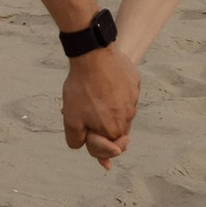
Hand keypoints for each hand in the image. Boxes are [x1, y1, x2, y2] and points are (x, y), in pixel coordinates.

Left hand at [62, 42, 139, 165]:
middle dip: (103, 127)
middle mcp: (128, 117)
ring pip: (121, 112)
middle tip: (88, 113)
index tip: (88, 135)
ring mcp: (133, 99)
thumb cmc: (82, 89)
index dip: (96, 146)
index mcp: (114, 130)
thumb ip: (77, 140)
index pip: (110, 150)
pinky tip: (103, 84)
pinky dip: (116, 93)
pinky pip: (126, 94)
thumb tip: (84, 146)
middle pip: (116, 131)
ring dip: (109, 109)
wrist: (93, 56)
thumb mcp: (71, 120)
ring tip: (93, 96)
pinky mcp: (134, 83)